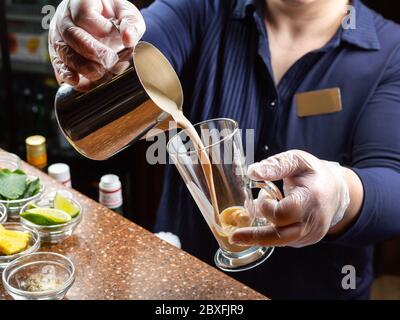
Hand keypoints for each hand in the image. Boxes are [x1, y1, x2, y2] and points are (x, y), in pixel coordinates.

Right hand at [49, 0, 145, 90]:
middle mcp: (65, 16)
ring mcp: (58, 34)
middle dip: (91, 52)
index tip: (119, 40)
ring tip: (100, 75)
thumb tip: (128, 39)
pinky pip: (58, 64)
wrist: (106, 25)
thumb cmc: (115, 17)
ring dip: (81, 67)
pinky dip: (67, 75)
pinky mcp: (58, 52)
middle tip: (110, 62)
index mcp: (81, 2)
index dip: (101, 29)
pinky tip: (78, 82)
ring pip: (63, 51)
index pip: (84, 14)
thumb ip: (131, 24)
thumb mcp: (127, 15)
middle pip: (71, 34)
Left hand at [230, 150, 350, 247]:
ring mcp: (312, 234)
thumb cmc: (313, 173)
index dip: (267, 206)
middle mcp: (313, 221)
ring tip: (255, 216)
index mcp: (311, 198)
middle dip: (255, 236)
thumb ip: (275, 165)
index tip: (264, 193)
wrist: (336, 190)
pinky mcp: (308, 240)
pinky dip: (272, 232)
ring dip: (262, 231)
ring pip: (281, 241)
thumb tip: (252, 172)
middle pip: (280, 236)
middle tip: (234, 236)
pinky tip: (269, 218)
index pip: (284, 213)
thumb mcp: (297, 160)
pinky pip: (285, 240)